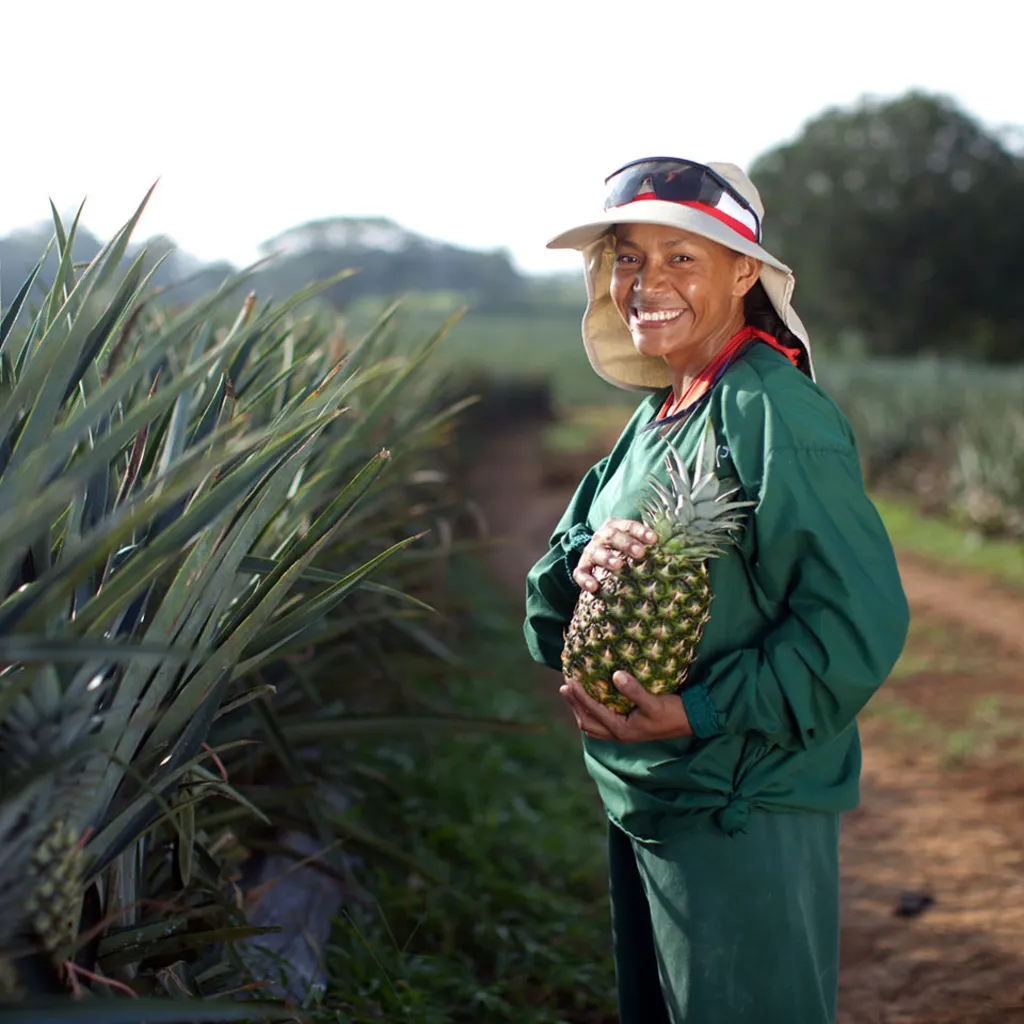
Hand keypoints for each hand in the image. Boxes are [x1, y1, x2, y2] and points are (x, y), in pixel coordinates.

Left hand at [560, 671, 693, 742]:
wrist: (690, 722)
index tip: (569, 681)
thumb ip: (634, 690)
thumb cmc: (672, 712)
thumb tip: (615, 675)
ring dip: (580, 711)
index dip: (579, 696)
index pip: (593, 711)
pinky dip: (591, 714)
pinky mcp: (627, 730)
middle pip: (586, 722)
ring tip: (572, 694)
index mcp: (622, 729)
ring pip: (592, 727)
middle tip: (564, 687)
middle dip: (574, 705)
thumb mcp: (654, 701)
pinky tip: (592, 702)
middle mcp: (619, 735)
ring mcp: (622, 734)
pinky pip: (601, 725)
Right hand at [573, 518, 656, 592]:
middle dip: (627, 543)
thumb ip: (652, 546)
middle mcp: (601, 537)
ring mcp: (590, 552)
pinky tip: (594, 587)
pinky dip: (585, 579)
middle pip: (612, 536)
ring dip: (607, 558)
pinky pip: (579, 572)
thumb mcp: (635, 544)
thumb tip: (684, 553)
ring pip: (596, 553)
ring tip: (618, 566)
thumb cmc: (625, 552)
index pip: (628, 526)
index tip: (655, 540)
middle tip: (640, 553)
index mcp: (616, 527)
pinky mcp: (582, 567)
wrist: (596, 556)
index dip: (641, 531)